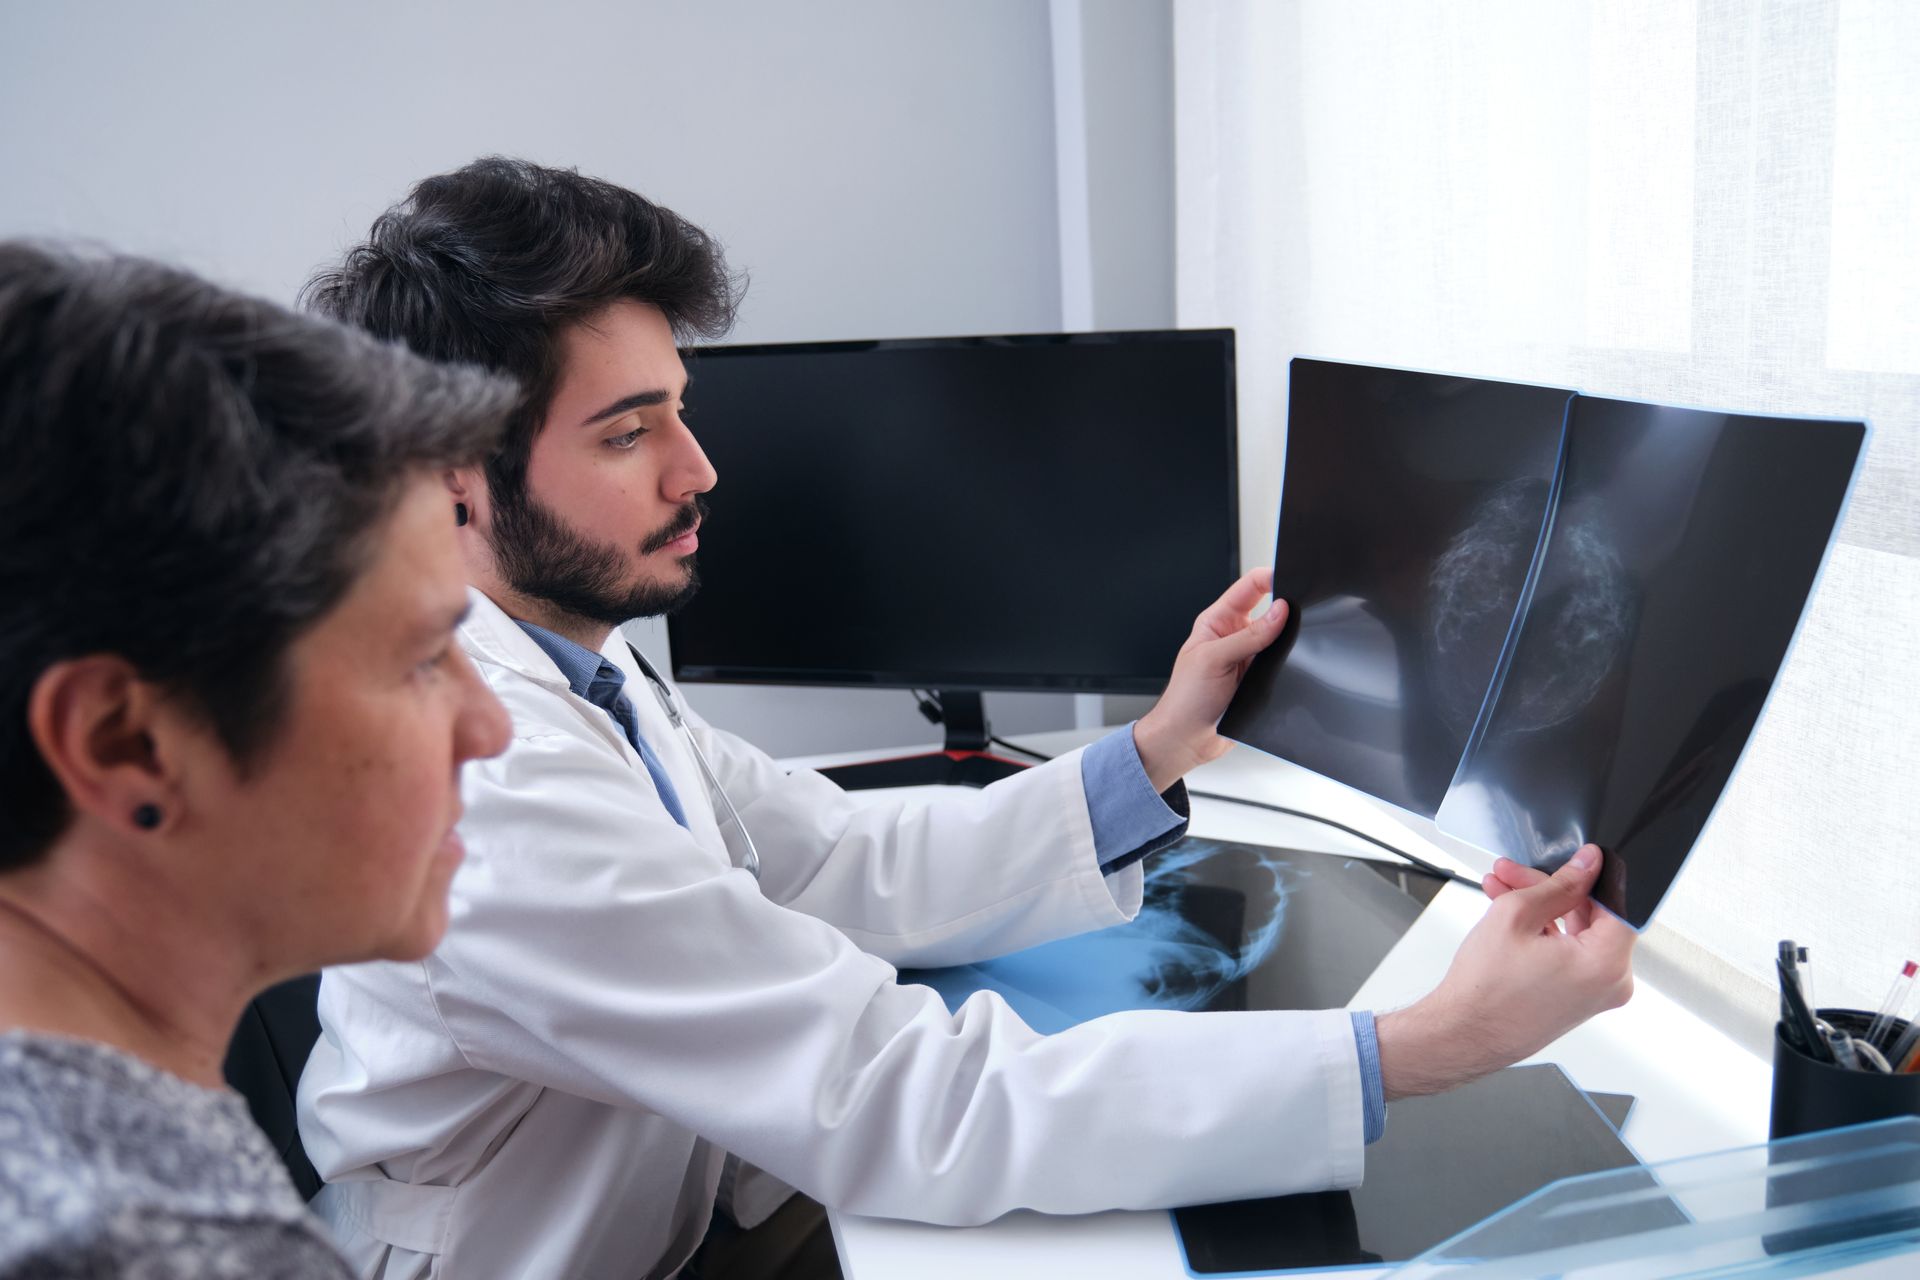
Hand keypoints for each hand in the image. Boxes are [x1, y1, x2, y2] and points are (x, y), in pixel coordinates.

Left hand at [1133, 568, 1288, 791]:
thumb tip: (1280, 612)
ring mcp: (1249, 658)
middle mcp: (1235, 636)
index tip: (1290, 579)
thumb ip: (1248, 636)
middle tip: (1300, 612)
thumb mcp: (1214, 660)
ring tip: (1293, 644)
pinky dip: (1290, 665)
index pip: (1249, 587)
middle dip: (1286, 609)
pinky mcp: (1260, 679)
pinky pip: (1283, 665)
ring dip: (1288, 642)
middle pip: (1270, 611)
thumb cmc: (1185, 700)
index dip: (1269, 578)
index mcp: (1218, 621)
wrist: (1186, 740)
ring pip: (1280, 640)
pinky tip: (1291, 668)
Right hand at [1375, 845, 1635, 1099]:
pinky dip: (1544, 935)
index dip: (1591, 875)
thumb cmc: (1485, 989)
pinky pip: (1569, 954)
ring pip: (1575, 933)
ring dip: (1540, 908)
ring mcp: (1594, 994)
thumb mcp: (1517, 915)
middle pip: (1591, 916)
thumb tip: (1587, 865)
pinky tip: (1509, 918)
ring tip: (1500, 891)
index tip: (1574, 860)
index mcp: (1605, 963)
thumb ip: (1559, 884)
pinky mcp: (1577, 999)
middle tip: (1512, 874)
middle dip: (1549, 889)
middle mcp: (1610, 983)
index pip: (1617, 902)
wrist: (1463, 1033)